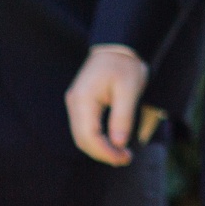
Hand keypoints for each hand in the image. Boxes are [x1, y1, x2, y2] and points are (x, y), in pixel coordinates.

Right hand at [64, 45, 162, 165]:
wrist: (119, 45)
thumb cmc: (126, 65)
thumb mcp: (130, 90)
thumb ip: (123, 117)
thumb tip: (118, 144)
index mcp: (83, 99)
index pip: (88, 136)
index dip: (105, 152)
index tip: (124, 158)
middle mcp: (75, 102)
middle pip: (82, 139)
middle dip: (103, 153)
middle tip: (125, 159)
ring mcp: (76, 103)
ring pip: (82, 135)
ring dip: (100, 148)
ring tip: (121, 154)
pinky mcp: (81, 103)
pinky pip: (85, 127)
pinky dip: (97, 138)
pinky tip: (112, 142)